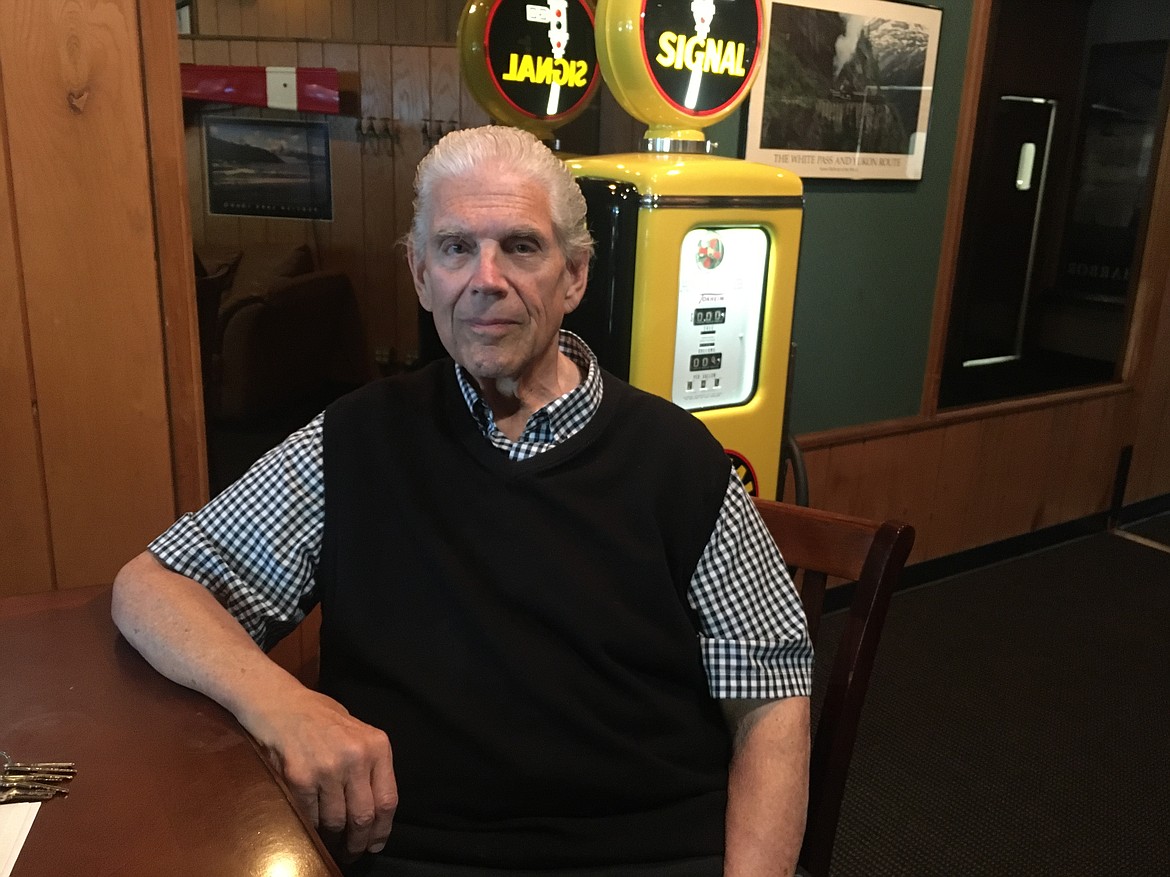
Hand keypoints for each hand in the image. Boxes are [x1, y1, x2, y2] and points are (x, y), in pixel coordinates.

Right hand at [245, 688, 397, 860]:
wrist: (282, 705)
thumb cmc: (322, 718)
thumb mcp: (359, 732)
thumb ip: (370, 765)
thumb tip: (376, 812)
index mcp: (376, 746)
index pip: (387, 800)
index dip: (383, 829)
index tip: (376, 843)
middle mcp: (355, 758)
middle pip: (364, 817)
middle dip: (359, 841)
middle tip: (354, 852)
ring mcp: (327, 769)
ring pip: (336, 821)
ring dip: (334, 836)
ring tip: (333, 838)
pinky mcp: (300, 778)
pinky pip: (311, 815)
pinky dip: (312, 824)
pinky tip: (313, 822)